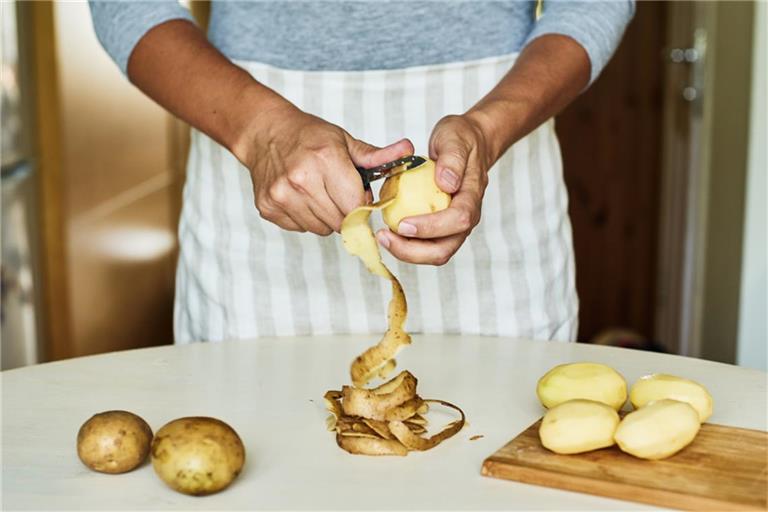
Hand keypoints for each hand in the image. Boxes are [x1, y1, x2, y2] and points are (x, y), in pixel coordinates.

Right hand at [242, 103, 413, 234]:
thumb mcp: (344, 140)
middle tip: (338, 193)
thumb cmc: (309, 136)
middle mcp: (301, 180)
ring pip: (321, 229)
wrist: (265, 133)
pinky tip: (301, 197)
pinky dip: (306, 217)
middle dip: (346, 213)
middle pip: (340, 221)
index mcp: (325, 160)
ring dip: (326, 217)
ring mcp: (282, 196)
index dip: (363, 206)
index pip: (356, 206)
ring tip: (319, 193)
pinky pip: (301, 228)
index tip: (361, 198)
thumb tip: (409, 151)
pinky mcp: (268, 208)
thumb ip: (377, 156)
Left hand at [375, 114, 493, 264]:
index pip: (458, 220)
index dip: (431, 227)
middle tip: (384, 236)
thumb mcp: (455, 138)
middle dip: (413, 251)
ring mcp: (454, 227)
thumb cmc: (461, 140)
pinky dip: (405, 244)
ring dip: (406, 251)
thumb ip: (452, 159)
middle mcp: (466, 218)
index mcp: (472, 197)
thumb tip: (446, 183)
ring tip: (382, 236)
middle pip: (444, 250)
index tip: (403, 224)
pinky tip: (387, 232)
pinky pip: (424, 245)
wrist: (469, 144)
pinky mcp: (441, 228)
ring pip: (433, 253)